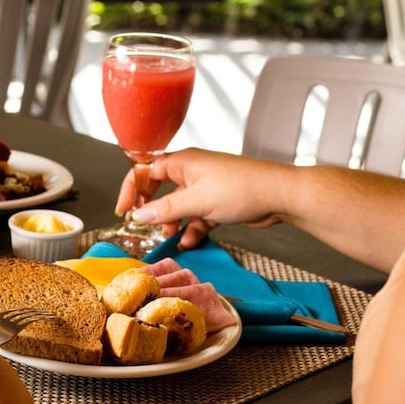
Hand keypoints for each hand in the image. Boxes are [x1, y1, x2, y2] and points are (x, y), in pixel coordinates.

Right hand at [116, 148, 288, 249]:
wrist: (280, 195)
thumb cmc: (241, 188)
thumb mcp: (197, 201)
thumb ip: (165, 210)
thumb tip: (139, 215)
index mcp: (182, 162)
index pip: (145, 170)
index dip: (131, 189)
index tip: (124, 210)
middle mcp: (191, 171)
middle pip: (160, 190)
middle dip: (152, 209)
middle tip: (144, 225)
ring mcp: (205, 187)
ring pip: (178, 206)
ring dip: (172, 222)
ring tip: (171, 236)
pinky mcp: (217, 202)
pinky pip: (196, 216)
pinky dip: (192, 228)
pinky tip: (191, 241)